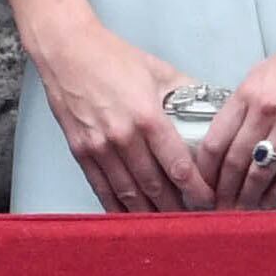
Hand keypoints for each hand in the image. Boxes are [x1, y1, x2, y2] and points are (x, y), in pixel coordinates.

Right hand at [19, 12, 207, 213]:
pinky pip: (101, 187)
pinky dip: (116, 205)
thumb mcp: (158, 70)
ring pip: (129, 192)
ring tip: (167, 225)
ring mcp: (98, 146)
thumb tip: (210, 109)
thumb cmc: (110, 57)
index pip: (179, 166)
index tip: (209, 200)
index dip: (197, 190)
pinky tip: (129, 216)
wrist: (65, 50)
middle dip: (177, 207)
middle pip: (155, 186)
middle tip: (194, 220)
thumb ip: (186, 93)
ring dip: (149, 212)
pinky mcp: (80, 149)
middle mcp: (122, 137)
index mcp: (147, 117)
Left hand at [200, 27, 275, 211]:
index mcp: (244, 94)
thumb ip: (240, 105)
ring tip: (240, 210)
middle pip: (234, 160)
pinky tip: (270, 201)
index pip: (214, 140)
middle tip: (216, 207)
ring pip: (261, 169)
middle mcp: (264, 110)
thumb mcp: (259, 77)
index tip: (199, 186)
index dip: (203, 170)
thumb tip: (224, 134)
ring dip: (248, 195)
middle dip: (222, 189)